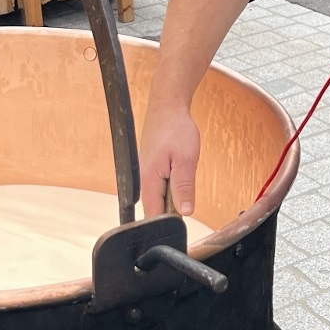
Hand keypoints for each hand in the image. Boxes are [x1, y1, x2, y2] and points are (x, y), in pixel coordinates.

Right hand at [139, 98, 200, 217]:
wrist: (168, 107)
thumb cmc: (176, 128)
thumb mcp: (186, 160)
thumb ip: (184, 188)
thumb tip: (185, 213)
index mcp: (148, 181)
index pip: (154, 216)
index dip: (169, 222)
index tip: (184, 217)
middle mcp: (143, 181)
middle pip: (157, 209)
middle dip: (174, 207)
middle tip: (186, 187)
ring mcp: (146, 175)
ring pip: (160, 197)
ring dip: (174, 193)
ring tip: (182, 173)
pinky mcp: (151, 169)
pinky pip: (161, 186)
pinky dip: (172, 183)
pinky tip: (178, 170)